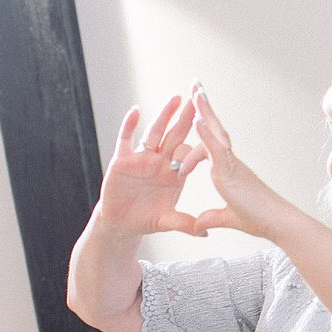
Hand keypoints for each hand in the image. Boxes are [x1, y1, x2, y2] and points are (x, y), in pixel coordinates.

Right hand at [87, 92, 209, 238]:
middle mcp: (159, 162)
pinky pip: (126, 139)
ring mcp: (141, 158)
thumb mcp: (167, 221)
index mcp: (174, 174)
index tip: (210, 132)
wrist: (122, 223)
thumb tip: (205, 233)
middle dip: (186, 117)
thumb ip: (184, 224)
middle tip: (197, 98)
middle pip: (175, 135)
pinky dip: (130, 125)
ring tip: (175, 99)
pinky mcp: (123, 160)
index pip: (189, 153)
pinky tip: (136, 111)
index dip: (198, 145)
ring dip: (164, 115)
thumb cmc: (146, 220)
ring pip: (155, 132)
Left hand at [179, 85, 291, 240]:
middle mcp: (231, 161)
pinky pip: (215, 147)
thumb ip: (211, 218)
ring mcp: (231, 164)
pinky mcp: (230, 170)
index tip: (192, 120)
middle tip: (196, 86)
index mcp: (229, 169)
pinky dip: (206, 132)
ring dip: (205, 110)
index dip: (202, 130)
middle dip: (204, 107)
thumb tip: (197, 226)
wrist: (277, 223)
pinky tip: (196, 118)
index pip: (212, 143)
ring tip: (195, 91)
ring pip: (216, 131)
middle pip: (215, 127)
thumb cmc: (259, 219)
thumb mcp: (226, 218)